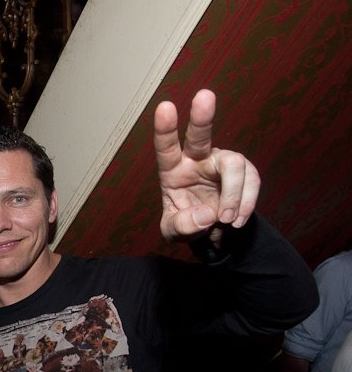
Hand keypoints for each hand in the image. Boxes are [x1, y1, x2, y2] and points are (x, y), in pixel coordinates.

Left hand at [154, 89, 259, 242]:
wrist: (213, 230)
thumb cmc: (186, 223)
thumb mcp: (174, 232)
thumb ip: (183, 225)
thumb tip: (206, 215)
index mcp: (172, 169)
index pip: (166, 147)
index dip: (165, 128)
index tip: (165, 106)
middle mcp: (196, 159)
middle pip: (200, 136)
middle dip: (202, 116)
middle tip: (204, 96)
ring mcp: (221, 164)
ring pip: (234, 164)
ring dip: (233, 194)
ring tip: (226, 220)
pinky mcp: (244, 172)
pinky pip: (251, 180)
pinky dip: (247, 202)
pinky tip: (237, 220)